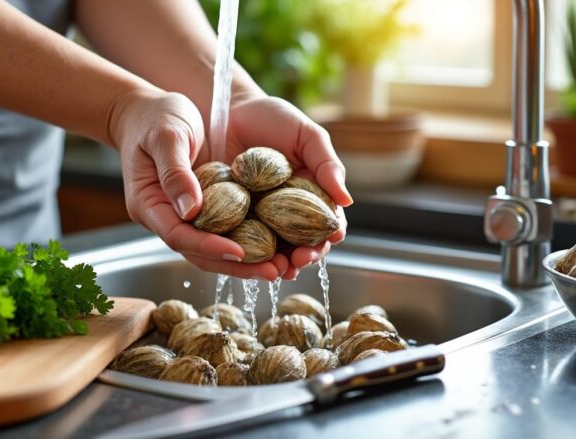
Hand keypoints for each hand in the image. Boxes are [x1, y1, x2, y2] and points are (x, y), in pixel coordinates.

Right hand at [112, 89, 287, 279]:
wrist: (151, 110)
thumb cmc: (155, 117)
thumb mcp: (166, 136)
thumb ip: (176, 172)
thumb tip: (191, 209)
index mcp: (149, 204)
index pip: (178, 236)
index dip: (208, 247)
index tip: (239, 252)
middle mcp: (167, 217)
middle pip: (201, 253)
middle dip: (237, 265)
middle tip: (273, 271)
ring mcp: (185, 215)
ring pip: (216, 247)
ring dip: (249, 260)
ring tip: (282, 266)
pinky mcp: (204, 208)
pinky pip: (228, 229)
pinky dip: (251, 238)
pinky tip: (279, 244)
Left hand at [194, 94, 351, 279]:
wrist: (227, 108)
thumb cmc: (272, 118)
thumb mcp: (307, 135)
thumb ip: (328, 165)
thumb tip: (347, 201)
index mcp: (310, 195)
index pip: (326, 223)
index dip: (329, 236)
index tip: (330, 240)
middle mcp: (286, 211)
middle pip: (301, 243)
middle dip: (303, 257)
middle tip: (298, 261)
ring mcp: (258, 217)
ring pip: (272, 248)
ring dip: (276, 264)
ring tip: (276, 270)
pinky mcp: (230, 218)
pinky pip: (239, 240)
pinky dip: (244, 253)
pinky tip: (245, 259)